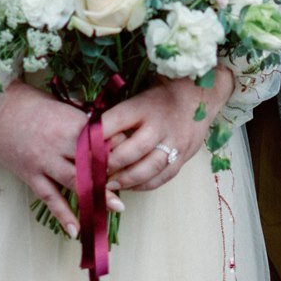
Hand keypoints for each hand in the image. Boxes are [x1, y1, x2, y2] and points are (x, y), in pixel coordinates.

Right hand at [0, 82, 120, 232]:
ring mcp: (43, 160)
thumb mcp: (60, 104)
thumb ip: (81, 118)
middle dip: (112, 173)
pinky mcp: (29, 174)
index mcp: (69, 121)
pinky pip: (49, 197)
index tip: (135, 154)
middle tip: (133, 183)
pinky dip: (63, 214)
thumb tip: (106, 129)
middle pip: (91, 161)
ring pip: (74, 181)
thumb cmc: (29, 102)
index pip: (100, 137)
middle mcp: (58, 142)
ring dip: (96, 194)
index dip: (118, 146)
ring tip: (116, 207)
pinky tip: (75, 230)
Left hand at [100, 69, 233, 192]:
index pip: (115, 121)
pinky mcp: (183, 156)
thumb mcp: (138, 93)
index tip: (79, 147)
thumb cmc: (161, 94)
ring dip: (125, 180)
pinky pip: (162, 177)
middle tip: (93, 172)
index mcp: (145, 105)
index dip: (95, 136)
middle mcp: (160, 125)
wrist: (200, 95)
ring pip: (147, 169)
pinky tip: (130, 186)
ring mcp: (174, 143)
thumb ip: (117, 112)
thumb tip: (87, 127)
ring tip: (108, 185)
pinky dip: (144, 185)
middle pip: (131, 151)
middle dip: (109, 164)